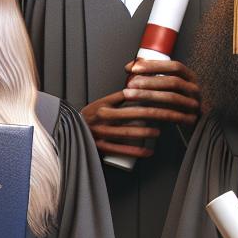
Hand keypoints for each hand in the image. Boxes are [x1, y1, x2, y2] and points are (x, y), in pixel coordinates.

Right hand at [79, 59, 201, 160]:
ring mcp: (101, 132)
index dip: (147, 95)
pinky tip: (148, 151)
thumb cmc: (91, 118)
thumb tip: (141, 86)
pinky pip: (121, 149)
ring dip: (146, 132)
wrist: (68, 133)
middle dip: (154, 114)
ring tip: (158, 132)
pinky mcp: (101, 147)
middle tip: (169, 114)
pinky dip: (137, 151)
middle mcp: (102, 116)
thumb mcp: (102, 104)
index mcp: (103, 103)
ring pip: (128, 131)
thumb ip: (119, 97)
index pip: (128, 96)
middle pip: (133, 113)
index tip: (163, 96)